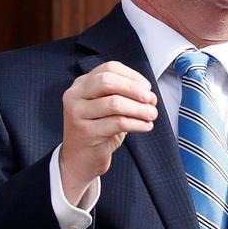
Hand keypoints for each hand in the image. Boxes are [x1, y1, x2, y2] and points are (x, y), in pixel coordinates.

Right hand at [60, 61, 156, 204]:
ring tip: (151, 114)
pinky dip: (136, 123)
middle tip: (151, 99)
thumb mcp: (105, 107)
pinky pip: (118, 123)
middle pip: (108, 81)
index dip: (132, 76)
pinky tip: (145, 126)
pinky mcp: (86, 132)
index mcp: (81, 84)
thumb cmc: (97, 131)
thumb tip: (147, 93)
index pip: (109, 68)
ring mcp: (78, 114)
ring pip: (114, 103)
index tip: (147, 87)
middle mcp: (75, 96)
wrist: (79, 160)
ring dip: (139, 108)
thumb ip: (121, 94)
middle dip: (134, 89)